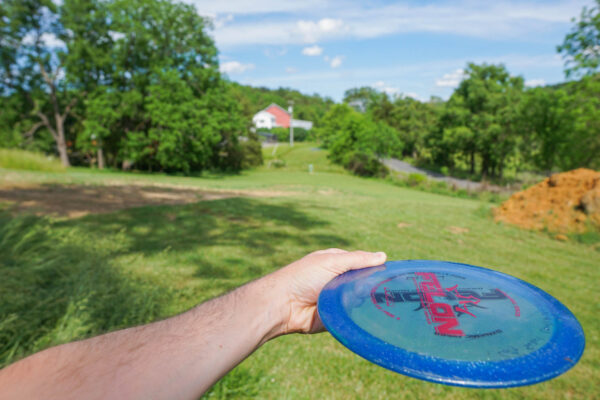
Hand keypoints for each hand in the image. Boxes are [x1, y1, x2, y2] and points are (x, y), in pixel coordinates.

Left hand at [270, 249, 386, 334]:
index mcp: (337, 264)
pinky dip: (359, 316)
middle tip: (389, 291)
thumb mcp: (331, 262)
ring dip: (366, 301)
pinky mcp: (336, 317)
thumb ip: (357, 259)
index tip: (394, 274)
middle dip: (373, 287)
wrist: (283, 305)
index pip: (363, 264)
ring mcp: (338, 300)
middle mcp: (338, 281)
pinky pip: (353, 317)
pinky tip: (372, 317)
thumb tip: (384, 256)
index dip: (376, 268)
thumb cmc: (303, 277)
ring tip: (380, 303)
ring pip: (361, 301)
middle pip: (364, 283)